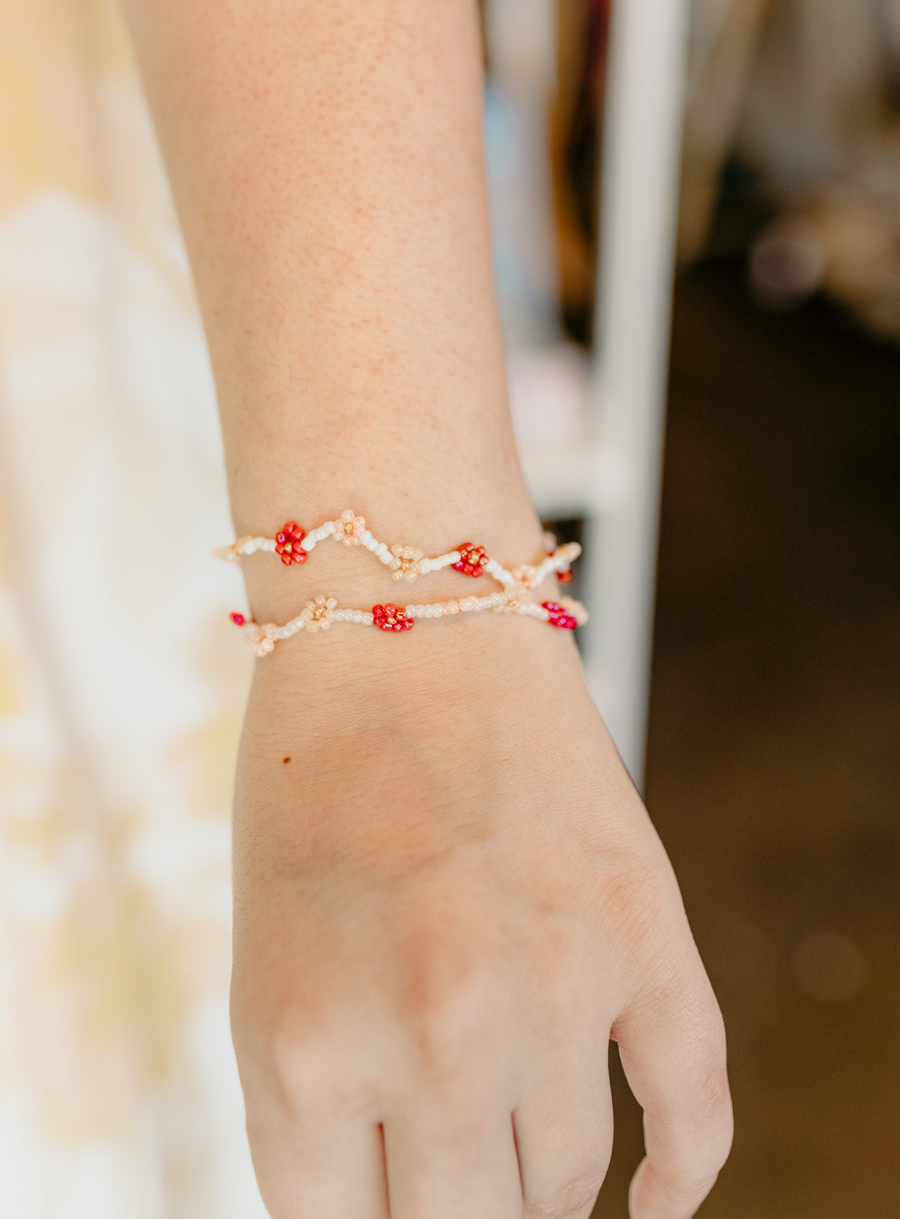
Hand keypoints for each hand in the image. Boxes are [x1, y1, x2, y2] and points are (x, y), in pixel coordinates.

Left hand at [229, 616, 732, 1218]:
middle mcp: (433, 1040)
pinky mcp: (642, 928)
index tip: (385, 1199)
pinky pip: (693, 1101)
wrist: (401, 624)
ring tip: (517, 1156)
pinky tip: (655, 1204)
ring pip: (570, 1181)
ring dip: (540, 1185)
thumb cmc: (312, 783)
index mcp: (303, 1052)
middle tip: (451, 1182)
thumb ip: (324, 1109)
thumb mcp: (270, 959)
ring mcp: (553, 986)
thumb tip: (394, 1207)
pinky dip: (682, 1173)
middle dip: (453, 1213)